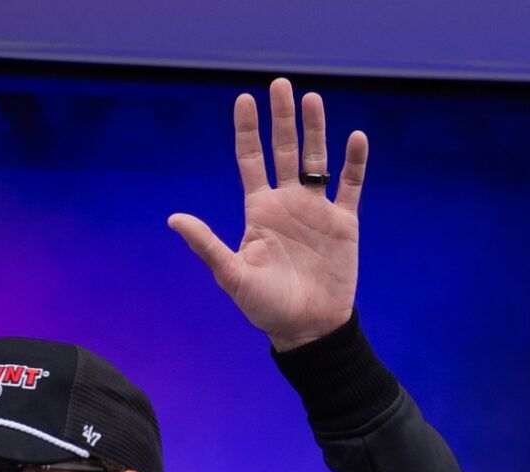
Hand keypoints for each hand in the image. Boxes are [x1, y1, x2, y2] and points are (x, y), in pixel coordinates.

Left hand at [168, 76, 367, 350]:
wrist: (308, 329)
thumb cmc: (265, 307)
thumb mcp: (232, 275)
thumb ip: (207, 244)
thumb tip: (173, 219)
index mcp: (259, 211)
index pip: (251, 161)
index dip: (248, 130)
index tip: (244, 99)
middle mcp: (287, 204)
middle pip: (283, 150)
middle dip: (282, 118)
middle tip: (280, 84)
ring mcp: (317, 210)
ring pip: (317, 159)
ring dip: (316, 130)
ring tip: (313, 98)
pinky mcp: (344, 223)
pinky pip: (351, 185)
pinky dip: (355, 162)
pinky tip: (356, 138)